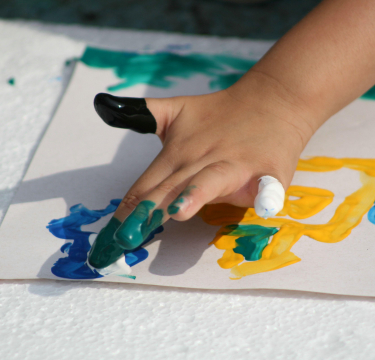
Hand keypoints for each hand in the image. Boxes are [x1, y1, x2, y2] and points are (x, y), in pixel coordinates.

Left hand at [88, 74, 315, 268]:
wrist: (273, 101)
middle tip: (122, 239)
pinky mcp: (268, 170)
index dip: (124, 214)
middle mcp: (201, 160)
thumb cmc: (221, 114)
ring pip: (211, 181)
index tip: (105, 243)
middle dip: (145, 214)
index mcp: (177, 153)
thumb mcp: (178, 110)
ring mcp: (234, 165)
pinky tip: (265, 202)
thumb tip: (101, 106)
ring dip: (195, 195)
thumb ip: (143, 115)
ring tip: (179, 210)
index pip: (144, 187)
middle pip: (168, 190)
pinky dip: (267, 193)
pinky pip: (267, 185)